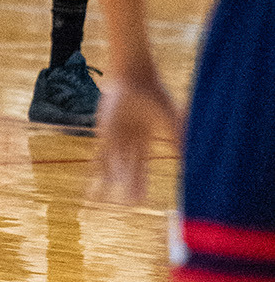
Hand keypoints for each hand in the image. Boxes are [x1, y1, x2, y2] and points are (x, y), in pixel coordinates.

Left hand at [93, 70, 181, 204]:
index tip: (143, 196)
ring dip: (107, 182)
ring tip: (102, 200)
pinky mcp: (104, 134)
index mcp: (142, 136)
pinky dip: (95, 171)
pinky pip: (99, 157)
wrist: (135, 78)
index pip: (142, 164)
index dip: (141, 180)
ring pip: (111, 165)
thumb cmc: (154, 95)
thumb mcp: (170, 119)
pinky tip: (90, 184)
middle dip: (131, 184)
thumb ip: (179, 138)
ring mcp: (113, 137)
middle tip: (133, 203)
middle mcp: (127, 139)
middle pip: (128, 167)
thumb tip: (191, 157)